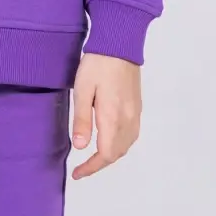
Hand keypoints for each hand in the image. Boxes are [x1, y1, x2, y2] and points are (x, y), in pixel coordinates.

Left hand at [69, 52, 141, 178]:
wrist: (120, 42)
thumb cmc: (98, 64)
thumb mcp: (83, 89)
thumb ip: (82, 119)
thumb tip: (80, 148)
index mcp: (113, 118)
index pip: (106, 154)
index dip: (92, 168)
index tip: (77, 173)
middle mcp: (128, 119)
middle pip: (117, 153)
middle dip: (100, 163)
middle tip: (82, 167)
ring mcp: (135, 112)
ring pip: (126, 145)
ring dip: (111, 154)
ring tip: (94, 156)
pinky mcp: (137, 105)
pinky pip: (131, 134)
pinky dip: (120, 144)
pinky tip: (110, 138)